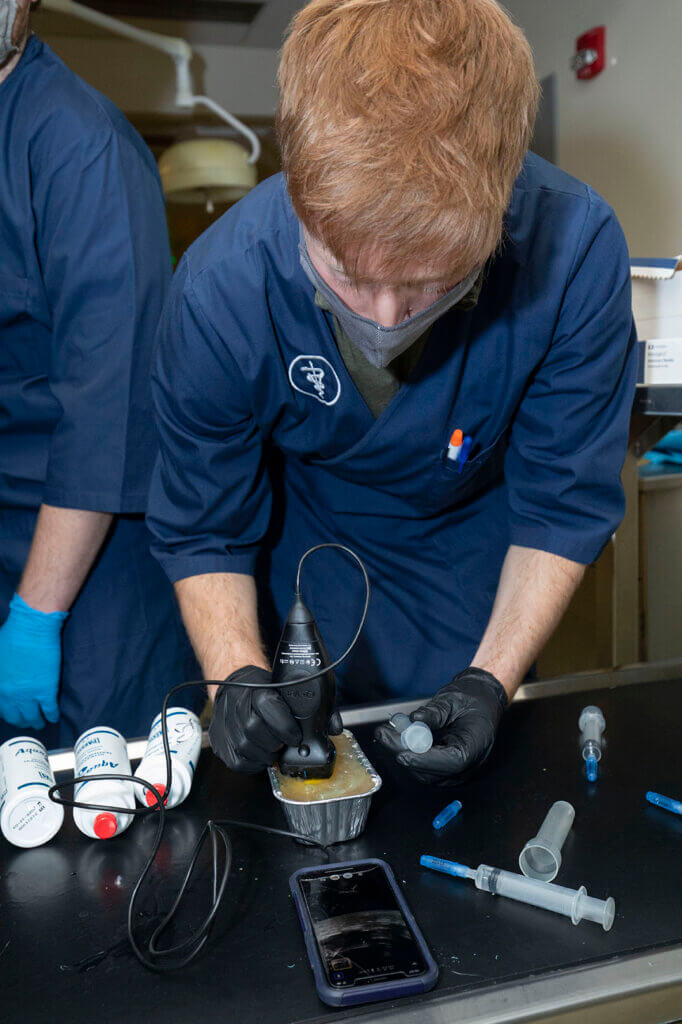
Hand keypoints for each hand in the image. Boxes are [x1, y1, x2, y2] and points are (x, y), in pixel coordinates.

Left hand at [0, 594, 66, 729]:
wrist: (31, 628)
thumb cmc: (11, 635)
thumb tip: (3, 679)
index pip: (0, 709)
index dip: (7, 713)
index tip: (12, 713)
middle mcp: (10, 695)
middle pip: (16, 716)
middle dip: (21, 720)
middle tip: (26, 720)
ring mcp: (29, 695)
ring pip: (33, 717)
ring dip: (36, 722)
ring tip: (40, 722)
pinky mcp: (47, 691)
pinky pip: (49, 710)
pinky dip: (52, 715)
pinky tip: (53, 716)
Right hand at [209, 665, 301, 773]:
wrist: (233, 688)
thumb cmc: (261, 690)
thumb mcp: (280, 688)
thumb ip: (302, 705)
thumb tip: (333, 726)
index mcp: (254, 688)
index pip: (268, 706)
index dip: (285, 726)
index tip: (295, 736)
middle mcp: (236, 704)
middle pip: (254, 729)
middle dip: (275, 742)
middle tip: (284, 743)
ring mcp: (224, 724)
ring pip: (245, 748)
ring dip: (265, 755)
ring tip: (273, 749)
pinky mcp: (218, 741)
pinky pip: (237, 762)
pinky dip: (253, 764)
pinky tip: (260, 755)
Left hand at [375, 668, 506, 784]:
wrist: (482, 699)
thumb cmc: (473, 698)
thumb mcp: (453, 699)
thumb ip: (435, 712)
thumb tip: (415, 721)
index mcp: (476, 745)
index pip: (451, 762)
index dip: (425, 761)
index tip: (403, 754)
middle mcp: (469, 763)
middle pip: (433, 770)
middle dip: (405, 752)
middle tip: (384, 734)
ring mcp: (457, 768)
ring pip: (425, 771)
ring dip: (403, 752)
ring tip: (385, 732)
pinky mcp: (445, 766)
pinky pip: (424, 765)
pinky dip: (409, 751)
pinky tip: (395, 736)